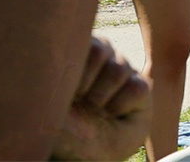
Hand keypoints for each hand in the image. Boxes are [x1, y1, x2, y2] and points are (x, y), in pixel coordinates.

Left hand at [52, 37, 150, 160]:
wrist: (86, 155)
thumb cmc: (63, 130)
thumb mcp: (52, 105)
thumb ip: (53, 78)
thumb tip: (50, 49)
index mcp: (73, 54)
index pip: (78, 39)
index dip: (75, 63)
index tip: (67, 85)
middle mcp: (97, 56)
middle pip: (100, 47)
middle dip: (88, 78)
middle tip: (81, 98)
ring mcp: (119, 68)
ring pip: (119, 67)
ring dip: (102, 94)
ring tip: (95, 107)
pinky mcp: (138, 85)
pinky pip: (136, 87)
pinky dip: (121, 105)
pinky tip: (113, 113)